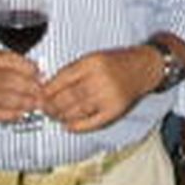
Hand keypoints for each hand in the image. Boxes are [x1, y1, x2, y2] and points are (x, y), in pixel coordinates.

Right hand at [0, 49, 46, 121]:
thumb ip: (3, 62)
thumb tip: (32, 69)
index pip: (12, 61)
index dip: (30, 68)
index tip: (40, 73)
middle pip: (12, 81)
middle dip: (31, 87)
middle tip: (43, 92)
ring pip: (6, 98)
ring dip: (25, 103)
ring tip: (36, 104)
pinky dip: (11, 115)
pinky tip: (20, 114)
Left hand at [39, 46, 159, 132]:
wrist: (145, 69)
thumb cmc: (116, 62)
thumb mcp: (94, 58)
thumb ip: (73, 71)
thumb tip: (48, 88)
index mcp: (93, 63)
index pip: (63, 78)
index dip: (48, 89)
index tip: (39, 95)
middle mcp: (101, 80)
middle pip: (68, 96)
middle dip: (52, 105)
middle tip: (43, 108)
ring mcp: (108, 97)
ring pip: (77, 110)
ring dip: (61, 116)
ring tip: (54, 117)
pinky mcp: (115, 111)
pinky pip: (91, 122)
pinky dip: (77, 126)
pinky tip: (68, 126)